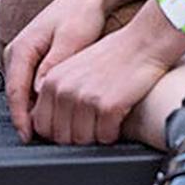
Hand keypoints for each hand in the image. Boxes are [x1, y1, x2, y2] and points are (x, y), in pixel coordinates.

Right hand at [3, 0, 109, 140]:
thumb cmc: (81, 14)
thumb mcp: (70, 40)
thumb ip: (53, 65)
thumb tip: (39, 91)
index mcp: (22, 47)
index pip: (15, 91)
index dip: (20, 117)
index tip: (28, 136)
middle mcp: (17, 52)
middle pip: (16, 94)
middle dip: (26, 118)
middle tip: (40, 141)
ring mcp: (24, 54)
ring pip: (23, 91)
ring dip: (32, 110)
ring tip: (47, 131)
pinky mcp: (34, 57)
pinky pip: (31, 84)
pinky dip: (39, 100)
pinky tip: (52, 112)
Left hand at [29, 18, 179, 145]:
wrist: (143, 43)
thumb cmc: (113, 56)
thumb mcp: (73, 69)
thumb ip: (57, 93)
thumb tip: (51, 124)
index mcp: (51, 81)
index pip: (41, 126)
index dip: (58, 132)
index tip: (72, 129)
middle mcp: (63, 90)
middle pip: (61, 138)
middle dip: (78, 137)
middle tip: (94, 124)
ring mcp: (84, 99)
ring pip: (83, 141)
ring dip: (96, 136)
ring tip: (107, 119)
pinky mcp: (107, 106)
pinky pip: (106, 137)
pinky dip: (114, 132)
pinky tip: (119, 116)